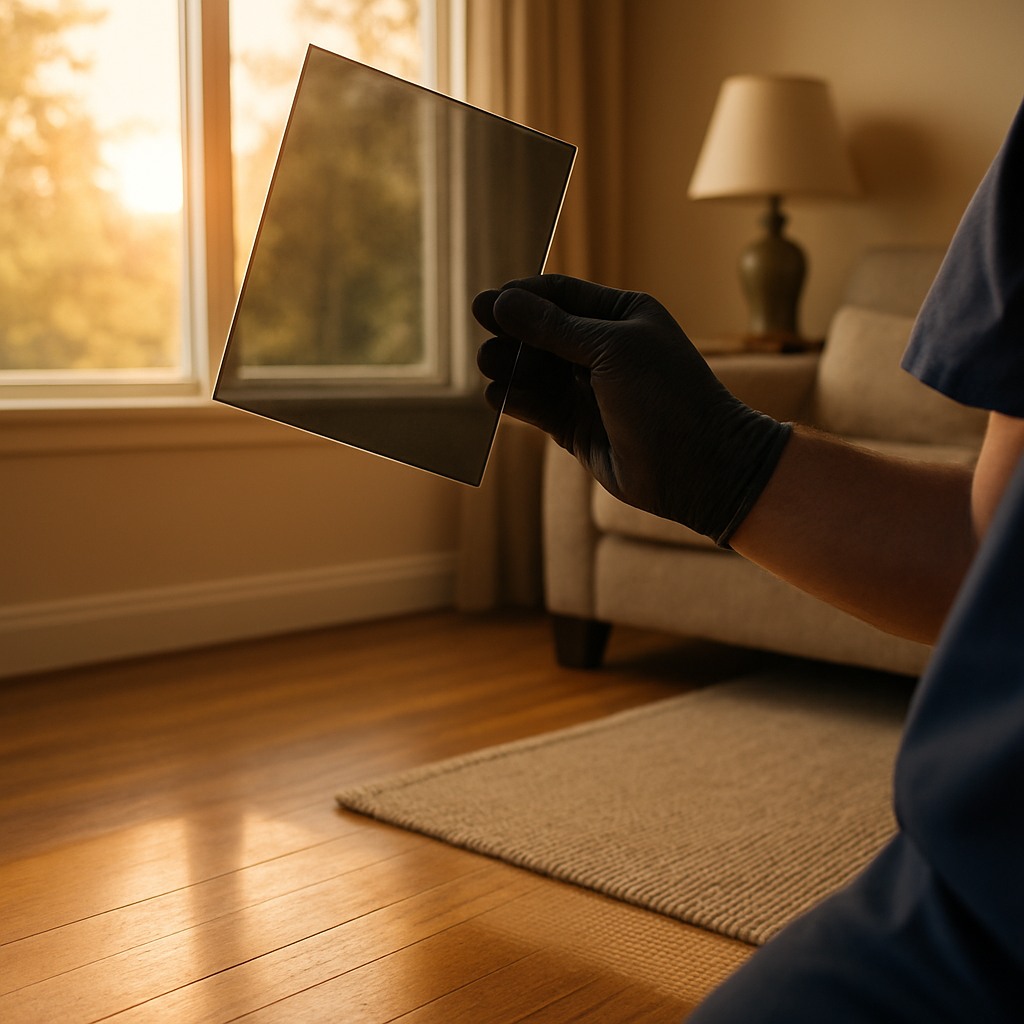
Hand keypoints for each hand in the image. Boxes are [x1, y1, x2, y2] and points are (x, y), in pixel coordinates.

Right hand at [473, 275, 790, 544]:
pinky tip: (498, 396)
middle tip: (483, 335)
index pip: (561, 296)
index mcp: (622, 317)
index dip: (523, 298)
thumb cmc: (666, 396)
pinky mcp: (577, 427)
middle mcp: (604, 351)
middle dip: (512, 334)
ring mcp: (590, 390)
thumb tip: (504, 302)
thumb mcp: (611, 349)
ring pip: (536, 372)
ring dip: (510, 367)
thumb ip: (554, 328)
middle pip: (543, 333)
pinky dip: (517, 400)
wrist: (698, 466)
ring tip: (489, 365)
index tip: (487, 303)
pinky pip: (538, 407)